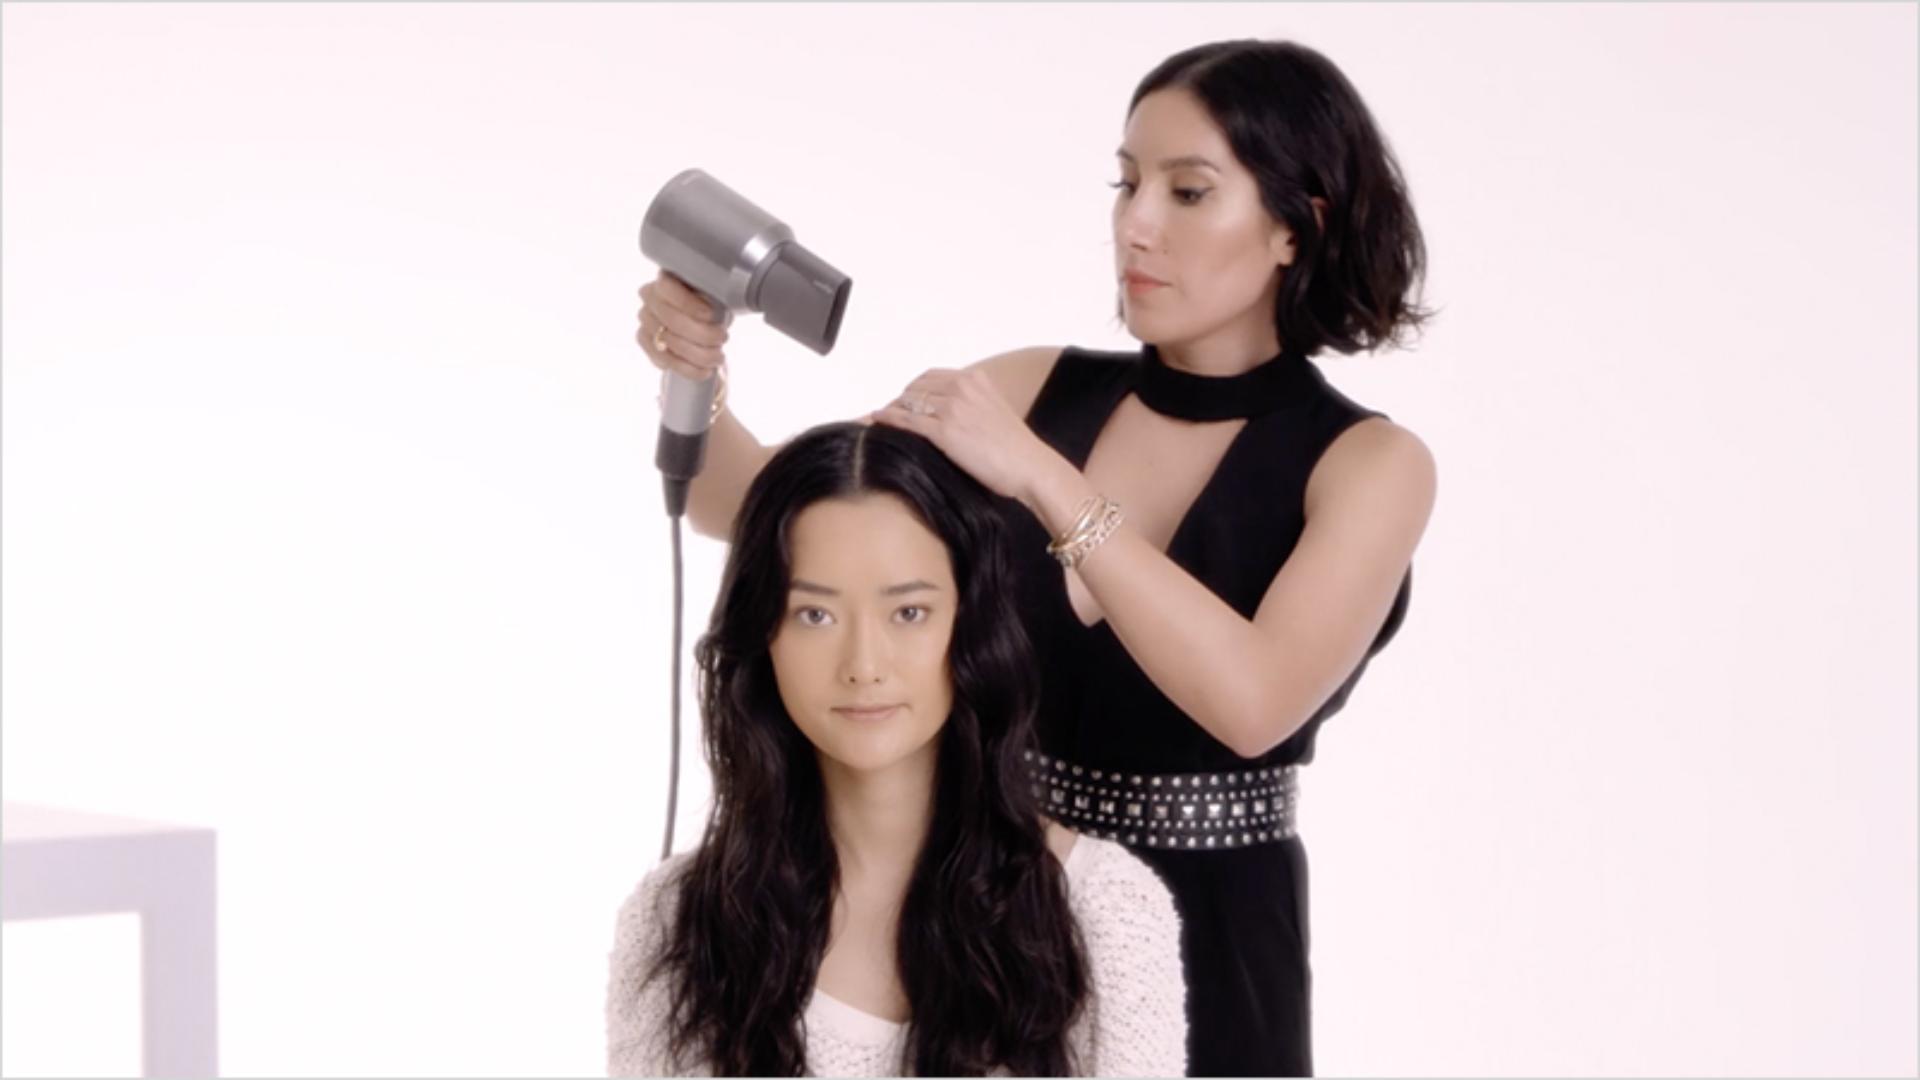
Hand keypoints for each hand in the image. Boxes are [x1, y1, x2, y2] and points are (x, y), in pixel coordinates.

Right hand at [636, 270, 728, 381]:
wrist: (695, 324)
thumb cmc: (706, 306)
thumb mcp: (713, 296)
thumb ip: (712, 298)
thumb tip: (719, 313)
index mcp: (666, 279)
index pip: (669, 289)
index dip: (690, 305)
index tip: (711, 316)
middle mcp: (649, 297)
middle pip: (673, 320)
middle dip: (702, 334)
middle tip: (722, 339)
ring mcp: (645, 319)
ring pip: (670, 342)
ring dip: (699, 354)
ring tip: (718, 357)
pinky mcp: (644, 341)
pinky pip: (664, 359)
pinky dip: (688, 368)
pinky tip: (704, 370)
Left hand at [868, 367, 1060, 502]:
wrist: (1031, 467)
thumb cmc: (1017, 449)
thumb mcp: (995, 412)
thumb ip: (973, 404)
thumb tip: (950, 414)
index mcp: (975, 379)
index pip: (931, 377)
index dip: (913, 390)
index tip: (904, 402)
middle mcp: (962, 387)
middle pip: (915, 388)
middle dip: (900, 401)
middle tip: (888, 415)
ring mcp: (953, 408)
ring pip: (908, 403)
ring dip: (890, 411)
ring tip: (876, 420)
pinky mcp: (945, 431)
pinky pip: (907, 421)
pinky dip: (888, 420)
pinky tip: (877, 421)